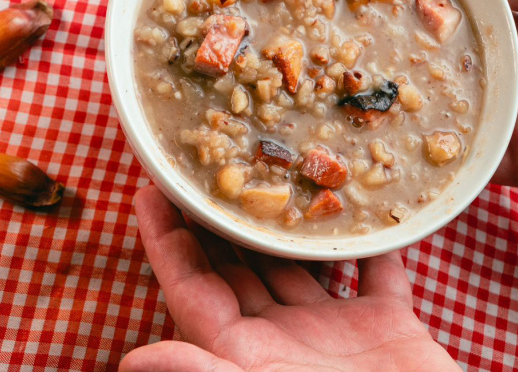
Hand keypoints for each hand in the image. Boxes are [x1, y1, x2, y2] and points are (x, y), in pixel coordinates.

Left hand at [120, 185, 459, 371]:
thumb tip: (130, 361)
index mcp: (245, 354)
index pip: (191, 287)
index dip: (166, 240)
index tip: (148, 190)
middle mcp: (282, 337)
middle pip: (237, 266)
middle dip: (214, 219)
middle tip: (200, 165)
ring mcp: (333, 331)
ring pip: (296, 263)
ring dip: (280, 224)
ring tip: (266, 171)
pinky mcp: (387, 326)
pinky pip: (374, 270)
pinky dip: (368, 240)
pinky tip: (357, 202)